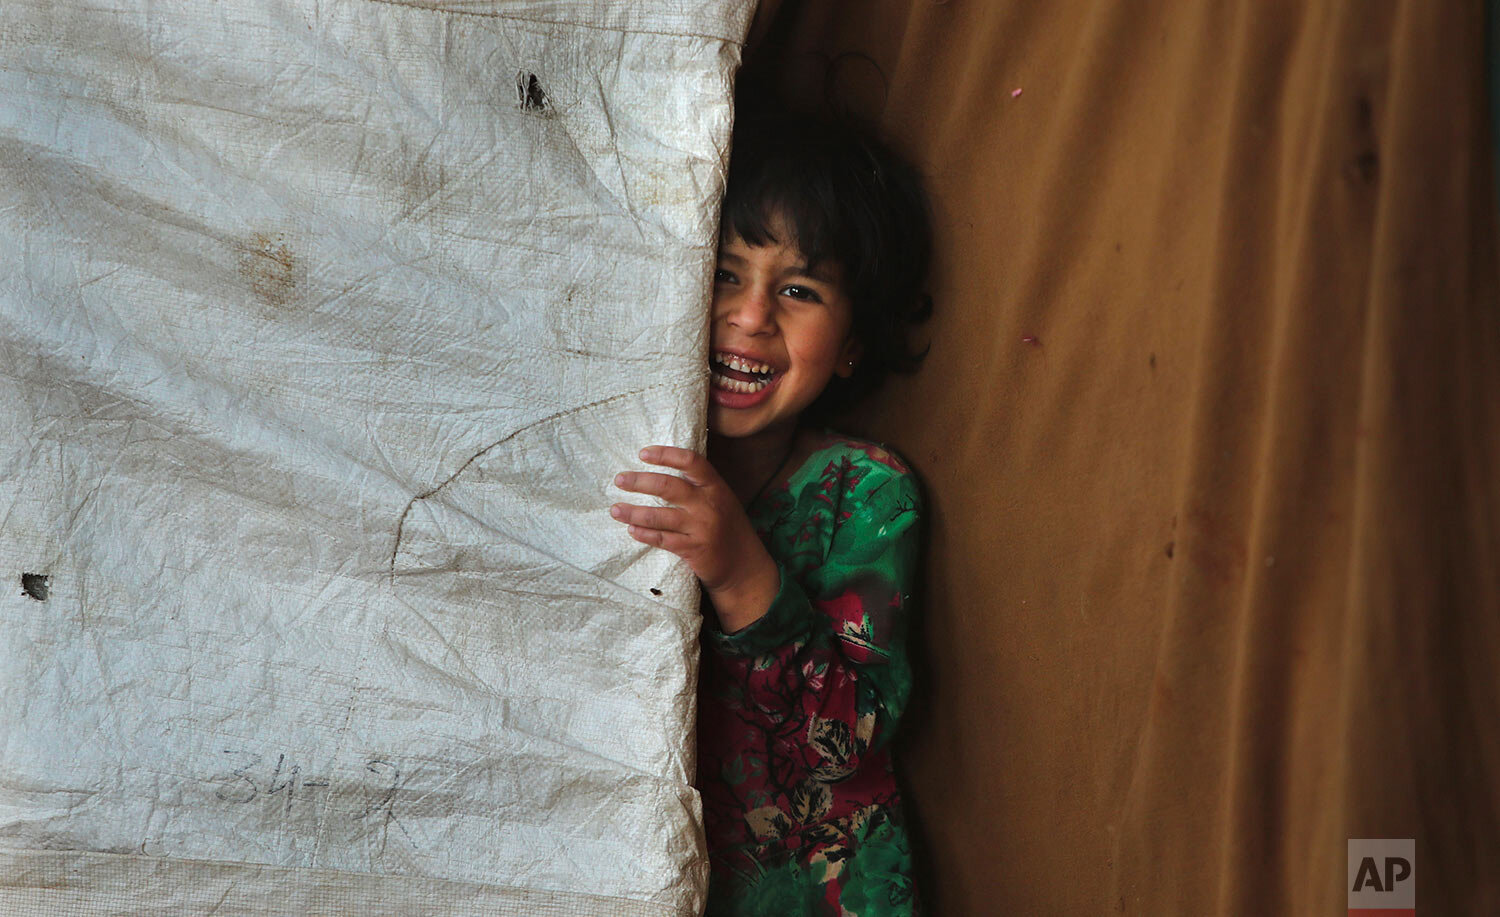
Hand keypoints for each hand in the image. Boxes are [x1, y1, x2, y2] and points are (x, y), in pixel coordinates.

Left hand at [611, 445, 778, 631]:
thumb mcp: (721, 500)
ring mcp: (701, 528)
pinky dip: (644, 534)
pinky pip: (662, 539)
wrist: (745, 566)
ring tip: (615, 510)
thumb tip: (662, 470)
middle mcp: (708, 504)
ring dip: (633, 512)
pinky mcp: (693, 549)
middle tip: (619, 480)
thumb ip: (699, 486)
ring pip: (659, 516)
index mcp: (716, 487)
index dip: (666, 454)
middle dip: (639, 481)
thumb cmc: (728, 529)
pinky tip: (631, 530)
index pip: (691, 461)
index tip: (643, 453)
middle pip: (668, 486)